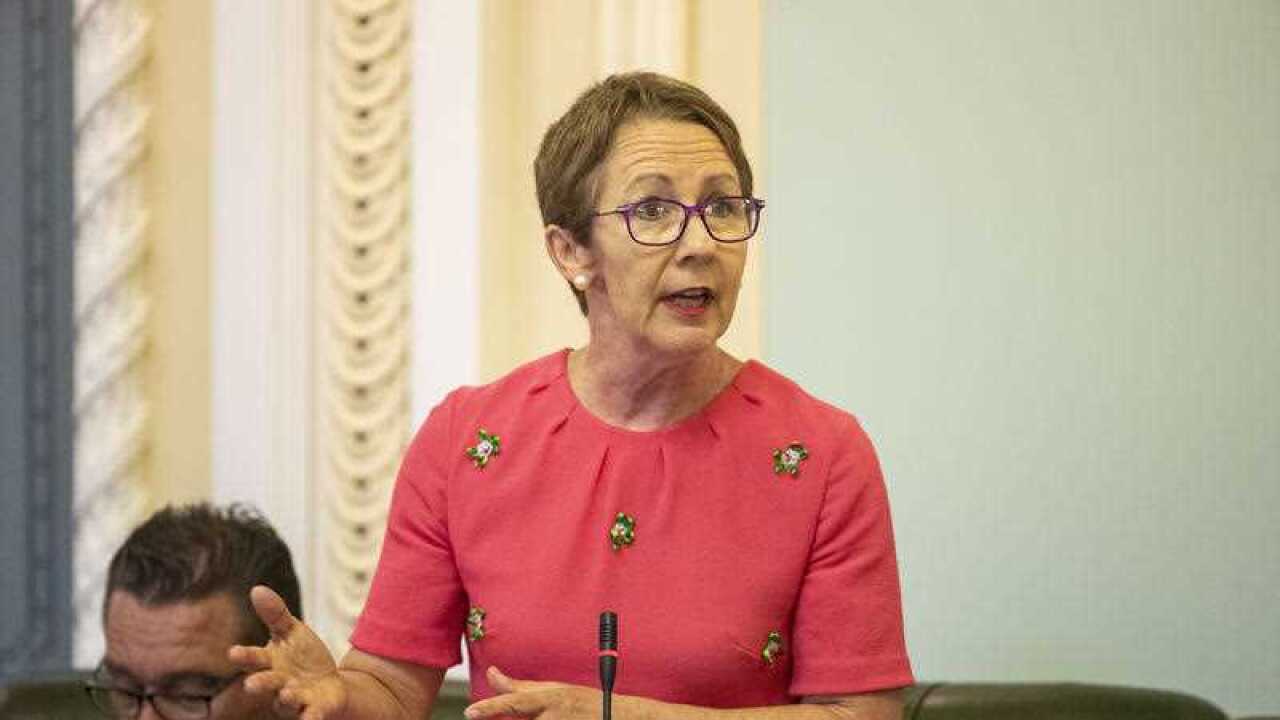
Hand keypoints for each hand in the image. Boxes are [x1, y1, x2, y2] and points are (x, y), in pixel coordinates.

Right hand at [229, 585, 348, 718]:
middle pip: (267, 683)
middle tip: (252, 684)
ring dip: (286, 698)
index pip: (254, 658)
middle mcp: (278, 684)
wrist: (329, 684)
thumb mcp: (293, 631)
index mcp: (270, 662)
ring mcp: (294, 700)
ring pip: (287, 701)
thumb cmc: (303, 656)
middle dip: (260, 683)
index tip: (233, 652)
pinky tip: (311, 718)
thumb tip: (256, 588)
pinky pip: (310, 716)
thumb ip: (275, 614)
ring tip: (287, 692)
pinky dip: (310, 718)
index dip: (244, 656)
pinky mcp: (313, 711)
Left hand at [465, 667, 600, 719]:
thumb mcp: (552, 689)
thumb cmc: (582, 702)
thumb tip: (491, 672)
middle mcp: (552, 717)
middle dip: (509, 719)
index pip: (514, 703)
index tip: (470, 712)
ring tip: (540, 716)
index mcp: (548, 698)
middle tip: (495, 715)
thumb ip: (519, 686)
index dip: (490, 708)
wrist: (616, 717)